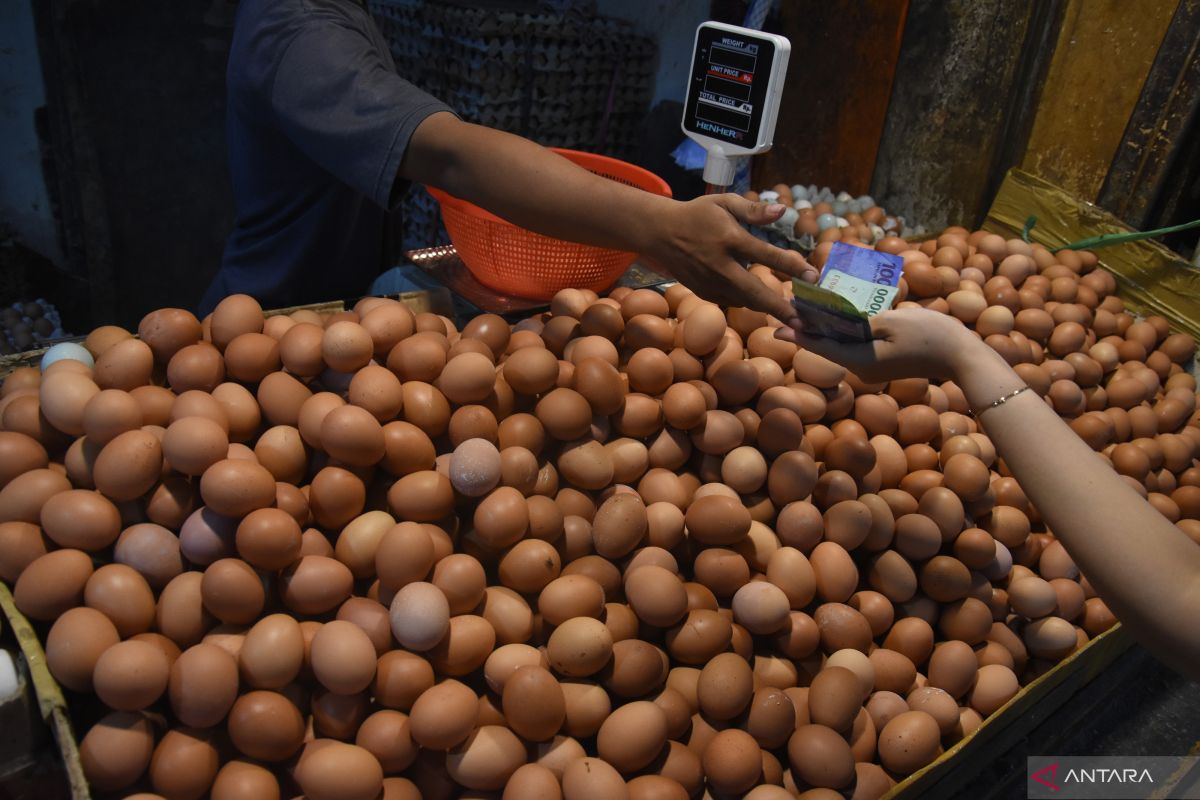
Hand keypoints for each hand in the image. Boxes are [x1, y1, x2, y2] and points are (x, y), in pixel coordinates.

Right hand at [641, 194, 817, 321]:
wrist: (660, 233)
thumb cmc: (698, 214)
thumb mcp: (725, 203)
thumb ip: (755, 209)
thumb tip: (782, 211)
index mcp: (729, 239)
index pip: (766, 255)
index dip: (792, 266)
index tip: (813, 277)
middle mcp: (720, 265)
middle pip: (755, 292)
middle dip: (780, 308)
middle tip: (804, 321)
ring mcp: (710, 283)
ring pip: (745, 300)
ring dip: (766, 305)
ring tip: (790, 310)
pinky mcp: (704, 292)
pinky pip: (732, 300)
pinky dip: (747, 300)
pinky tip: (759, 297)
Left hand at [774, 306, 978, 382]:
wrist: (963, 357)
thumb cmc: (931, 336)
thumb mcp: (892, 322)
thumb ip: (861, 322)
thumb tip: (837, 321)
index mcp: (860, 361)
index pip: (822, 346)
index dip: (799, 334)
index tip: (777, 327)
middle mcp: (861, 368)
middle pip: (829, 344)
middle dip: (810, 325)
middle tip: (789, 304)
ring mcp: (872, 366)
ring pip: (842, 343)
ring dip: (826, 326)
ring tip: (807, 306)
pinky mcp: (882, 361)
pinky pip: (857, 344)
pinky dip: (845, 329)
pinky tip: (837, 314)